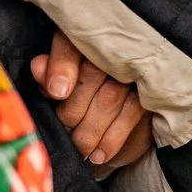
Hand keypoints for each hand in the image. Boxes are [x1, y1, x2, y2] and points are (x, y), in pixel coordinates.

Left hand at [31, 32, 153, 176]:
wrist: (120, 96)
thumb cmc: (78, 85)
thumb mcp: (58, 76)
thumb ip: (48, 71)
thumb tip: (39, 69)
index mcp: (82, 35)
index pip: (71, 44)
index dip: (62, 66)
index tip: (56, 93)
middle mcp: (112, 47)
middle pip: (92, 73)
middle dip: (73, 109)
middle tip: (64, 129)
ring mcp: (135, 68)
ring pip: (111, 97)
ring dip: (91, 129)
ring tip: (80, 149)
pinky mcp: (151, 91)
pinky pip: (133, 114)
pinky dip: (113, 139)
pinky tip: (99, 155)